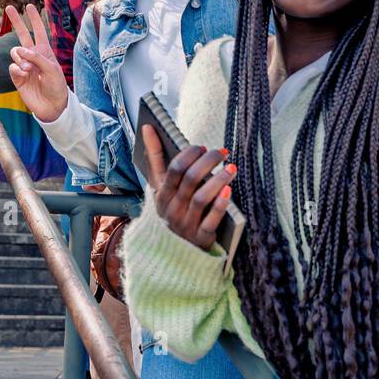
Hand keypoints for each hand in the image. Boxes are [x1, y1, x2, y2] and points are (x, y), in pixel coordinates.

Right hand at [5, 3, 68, 122]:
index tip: (29, 6)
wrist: (51, 105)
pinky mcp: (17, 76)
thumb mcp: (51, 69)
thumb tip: (20, 50)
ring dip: (21, 59)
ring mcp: (24, 65)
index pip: (38, 31)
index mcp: (44, 51)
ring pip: (15, 52)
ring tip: (29, 70)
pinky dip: (17, 70)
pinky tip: (24, 75)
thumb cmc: (56, 85)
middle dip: (16, 21)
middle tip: (9, 8)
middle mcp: (33, 56)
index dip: (34, 19)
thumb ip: (36, 57)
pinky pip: (12, 67)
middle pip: (22, 35)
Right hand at [141, 124, 234, 250]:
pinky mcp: (200, 237)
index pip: (174, 169)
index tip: (201, 147)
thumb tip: (148, 127)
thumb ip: (155, 157)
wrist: (170, 251)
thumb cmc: (169, 209)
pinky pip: (211, 220)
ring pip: (201, 197)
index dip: (189, 155)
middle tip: (221, 152)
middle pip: (190, 179)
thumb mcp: (158, 187)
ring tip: (231, 167)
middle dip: (208, 162)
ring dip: (218, 180)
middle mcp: (172, 209)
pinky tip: (229, 190)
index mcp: (162, 194)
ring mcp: (186, 224)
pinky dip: (220, 204)